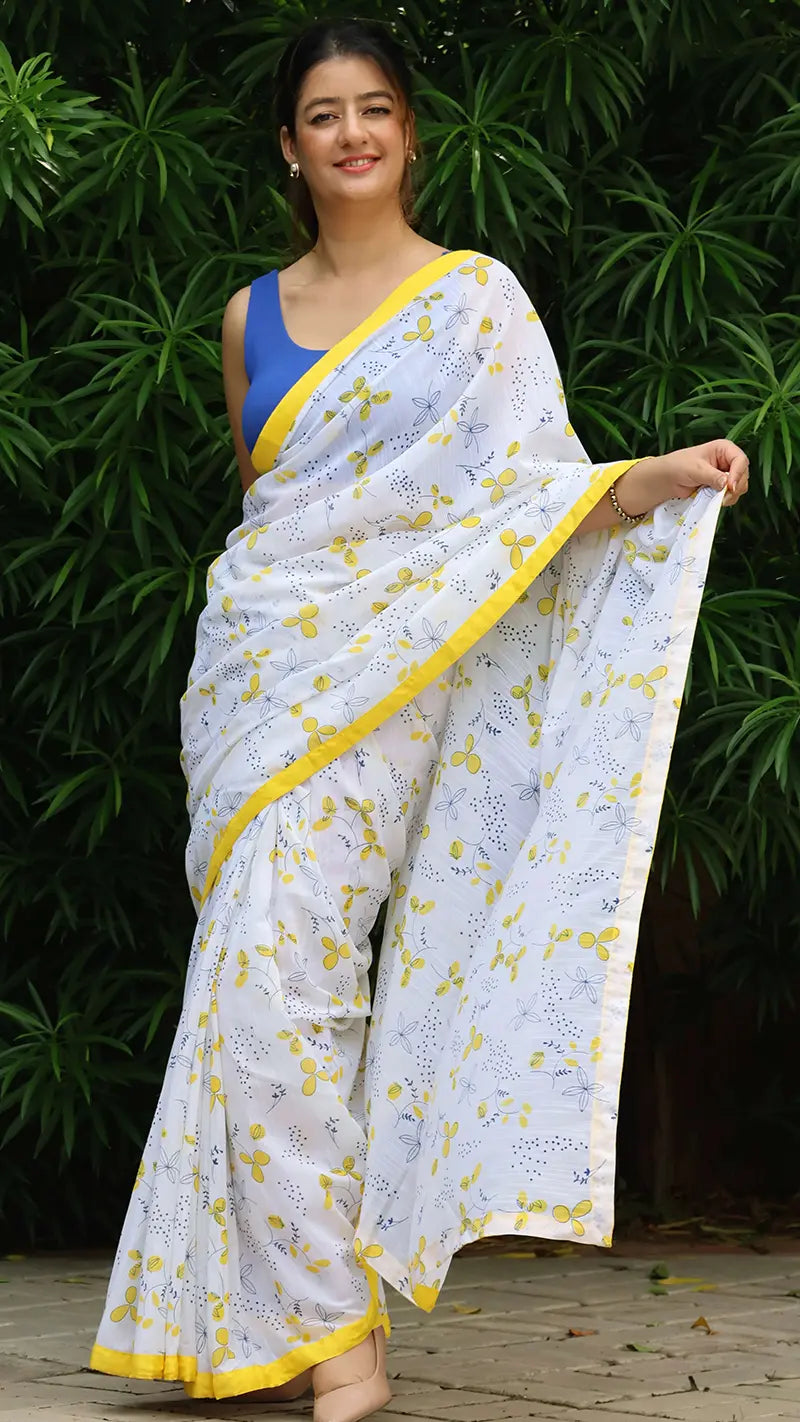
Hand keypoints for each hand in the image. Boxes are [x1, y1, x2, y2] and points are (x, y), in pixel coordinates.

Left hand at [616, 439, 749, 515]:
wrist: (666, 479)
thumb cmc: (678, 467)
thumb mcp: (696, 469)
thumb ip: (713, 476)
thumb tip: (727, 485)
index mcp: (724, 449)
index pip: (740, 460)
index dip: (739, 474)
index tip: (730, 487)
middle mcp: (727, 461)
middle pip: (744, 475)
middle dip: (736, 487)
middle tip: (723, 497)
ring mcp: (725, 475)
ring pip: (740, 487)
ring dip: (731, 495)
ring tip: (716, 499)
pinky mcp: (720, 488)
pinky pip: (731, 495)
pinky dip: (725, 500)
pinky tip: (714, 501)